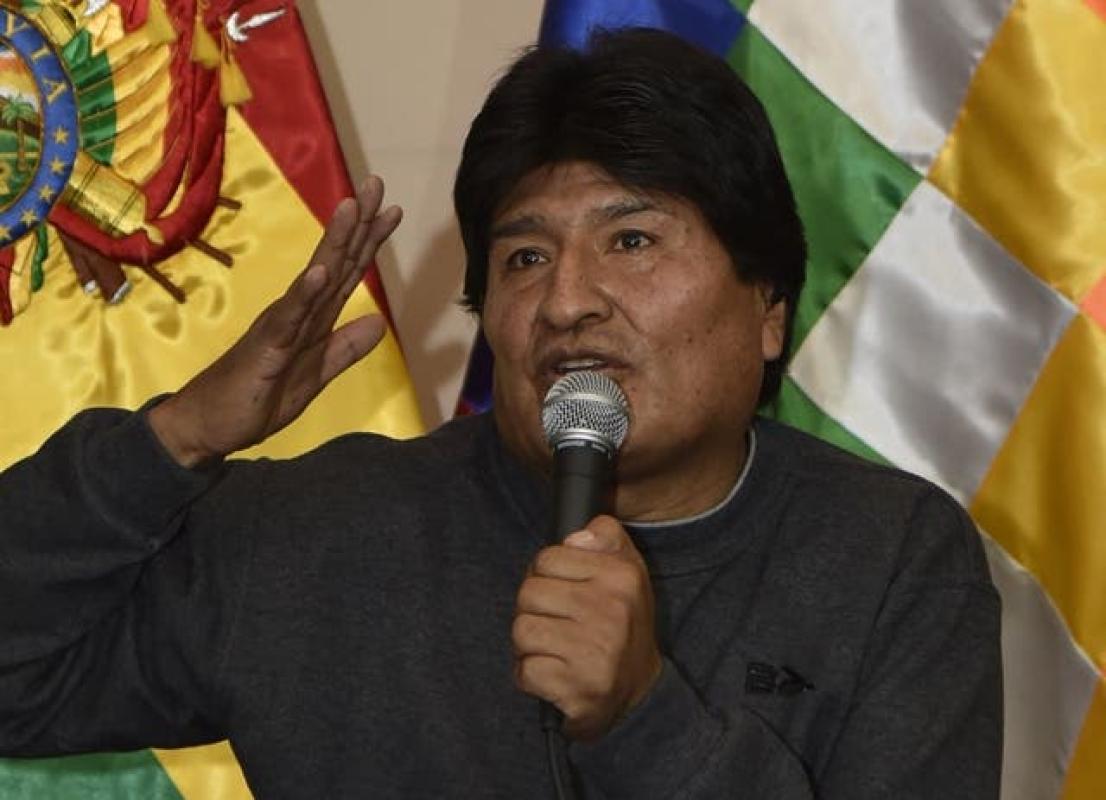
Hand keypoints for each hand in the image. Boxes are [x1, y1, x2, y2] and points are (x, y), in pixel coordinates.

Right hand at [148, 176, 401, 466]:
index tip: (391, 209)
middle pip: (334, 261)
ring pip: (314, 278)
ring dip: (334, 242)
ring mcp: (280, 326)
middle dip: (357, 224)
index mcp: (311, 317)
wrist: (208, 426)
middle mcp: (296, 311)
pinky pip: (289, 318)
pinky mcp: (266, 348)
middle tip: (376, 183)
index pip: (346, 272)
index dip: (369, 241)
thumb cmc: (258, 397)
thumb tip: (378, 323)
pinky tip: (321, 272)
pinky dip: (305, 294)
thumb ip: (345, 349)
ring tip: (352, 208)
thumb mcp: (316, 375)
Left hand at [513, 515, 662, 740]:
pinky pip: (524, 670)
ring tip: (556, 649)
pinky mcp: (577, 688)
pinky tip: (554, 675)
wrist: (638, 695)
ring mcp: (595, 651)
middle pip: (528, 592)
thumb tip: (575, 536)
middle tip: (559, 625)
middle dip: (535, 610)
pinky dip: (531, 676)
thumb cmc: (622, 626)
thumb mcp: (627, 572)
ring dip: (530, 645)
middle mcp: (612, 610)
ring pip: (521, 630)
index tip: (564, 592)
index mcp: (622, 576)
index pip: (547, 557)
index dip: (547, 575)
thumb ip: (606, 537)